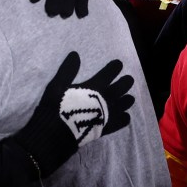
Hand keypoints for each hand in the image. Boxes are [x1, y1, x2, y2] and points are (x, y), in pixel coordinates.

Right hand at [12, 52, 133, 176]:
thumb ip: (68, 70)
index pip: (108, 73)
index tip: (119, 64)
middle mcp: (105, 98)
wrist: (59, 132)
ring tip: (129, 97)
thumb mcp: (57, 85)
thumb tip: (75, 54)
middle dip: (126, 82)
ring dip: (128, 99)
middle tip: (129, 79)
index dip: (115, 67)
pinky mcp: (107, 127)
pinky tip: (126, 117)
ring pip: (124, 104)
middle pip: (121, 88)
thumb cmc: (57, 107)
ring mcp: (108, 113)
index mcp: (95, 87)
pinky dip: (125, 118)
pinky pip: (121, 122)